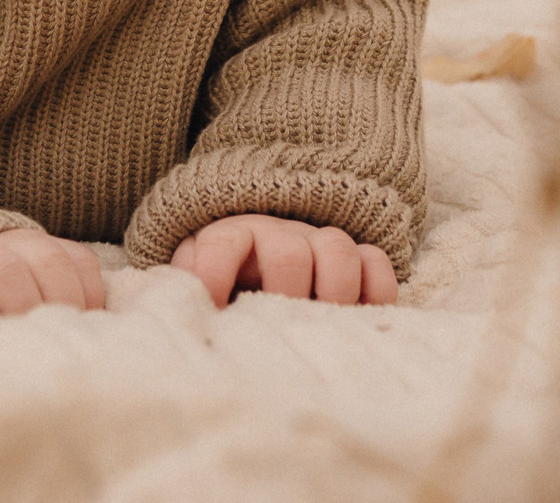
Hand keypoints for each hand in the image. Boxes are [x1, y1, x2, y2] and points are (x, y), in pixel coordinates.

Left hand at [169, 214, 397, 309]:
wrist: (255, 249)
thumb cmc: (221, 277)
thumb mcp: (193, 275)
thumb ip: (184, 287)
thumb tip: (189, 315)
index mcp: (231, 235)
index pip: (221, 243)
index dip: (213, 275)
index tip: (214, 312)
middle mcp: (277, 234)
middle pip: (287, 252)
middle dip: (283, 294)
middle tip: (276, 326)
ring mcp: (318, 242)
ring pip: (337, 248)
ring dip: (333, 291)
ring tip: (322, 325)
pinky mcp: (354, 258)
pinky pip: (375, 261)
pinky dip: (375, 289)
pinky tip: (360, 316)